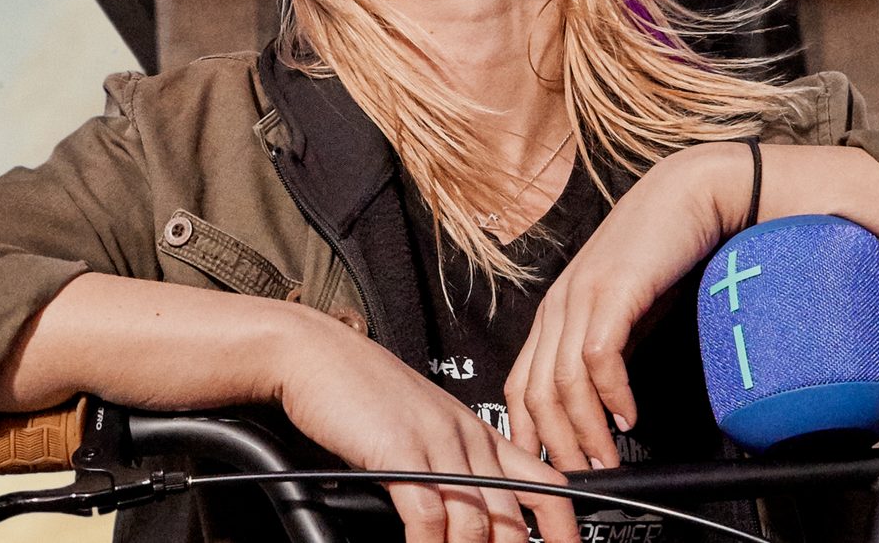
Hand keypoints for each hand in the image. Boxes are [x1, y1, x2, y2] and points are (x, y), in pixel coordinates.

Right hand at [274, 306, 579, 542]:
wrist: (314, 354)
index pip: (543, 483)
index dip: (564, 526)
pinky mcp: (401, 452)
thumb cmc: (358, 392)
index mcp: (476, 432)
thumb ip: (448, 464)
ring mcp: (437, 443)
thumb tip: (463, 516)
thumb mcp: (419, 426)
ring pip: (476, 523)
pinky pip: (430, 517)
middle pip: (512, 515)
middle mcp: (465, 438)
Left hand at [503, 143, 735, 471]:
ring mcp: (582, 295)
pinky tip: (629, 418)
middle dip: (555, 445)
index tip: (551, 468)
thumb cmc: (664, 249)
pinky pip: (599, 358)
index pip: (521, 383)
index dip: (531, 432)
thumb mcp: (627, 310)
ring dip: (585, 432)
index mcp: (556, 310)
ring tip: (605, 461)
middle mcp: (560, 304)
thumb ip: (611, 349)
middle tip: (579, 479)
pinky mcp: (614, 290)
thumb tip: (608, 404)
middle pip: (535, 391)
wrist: (694, 193)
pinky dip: (613, 396)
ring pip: (563, 382)